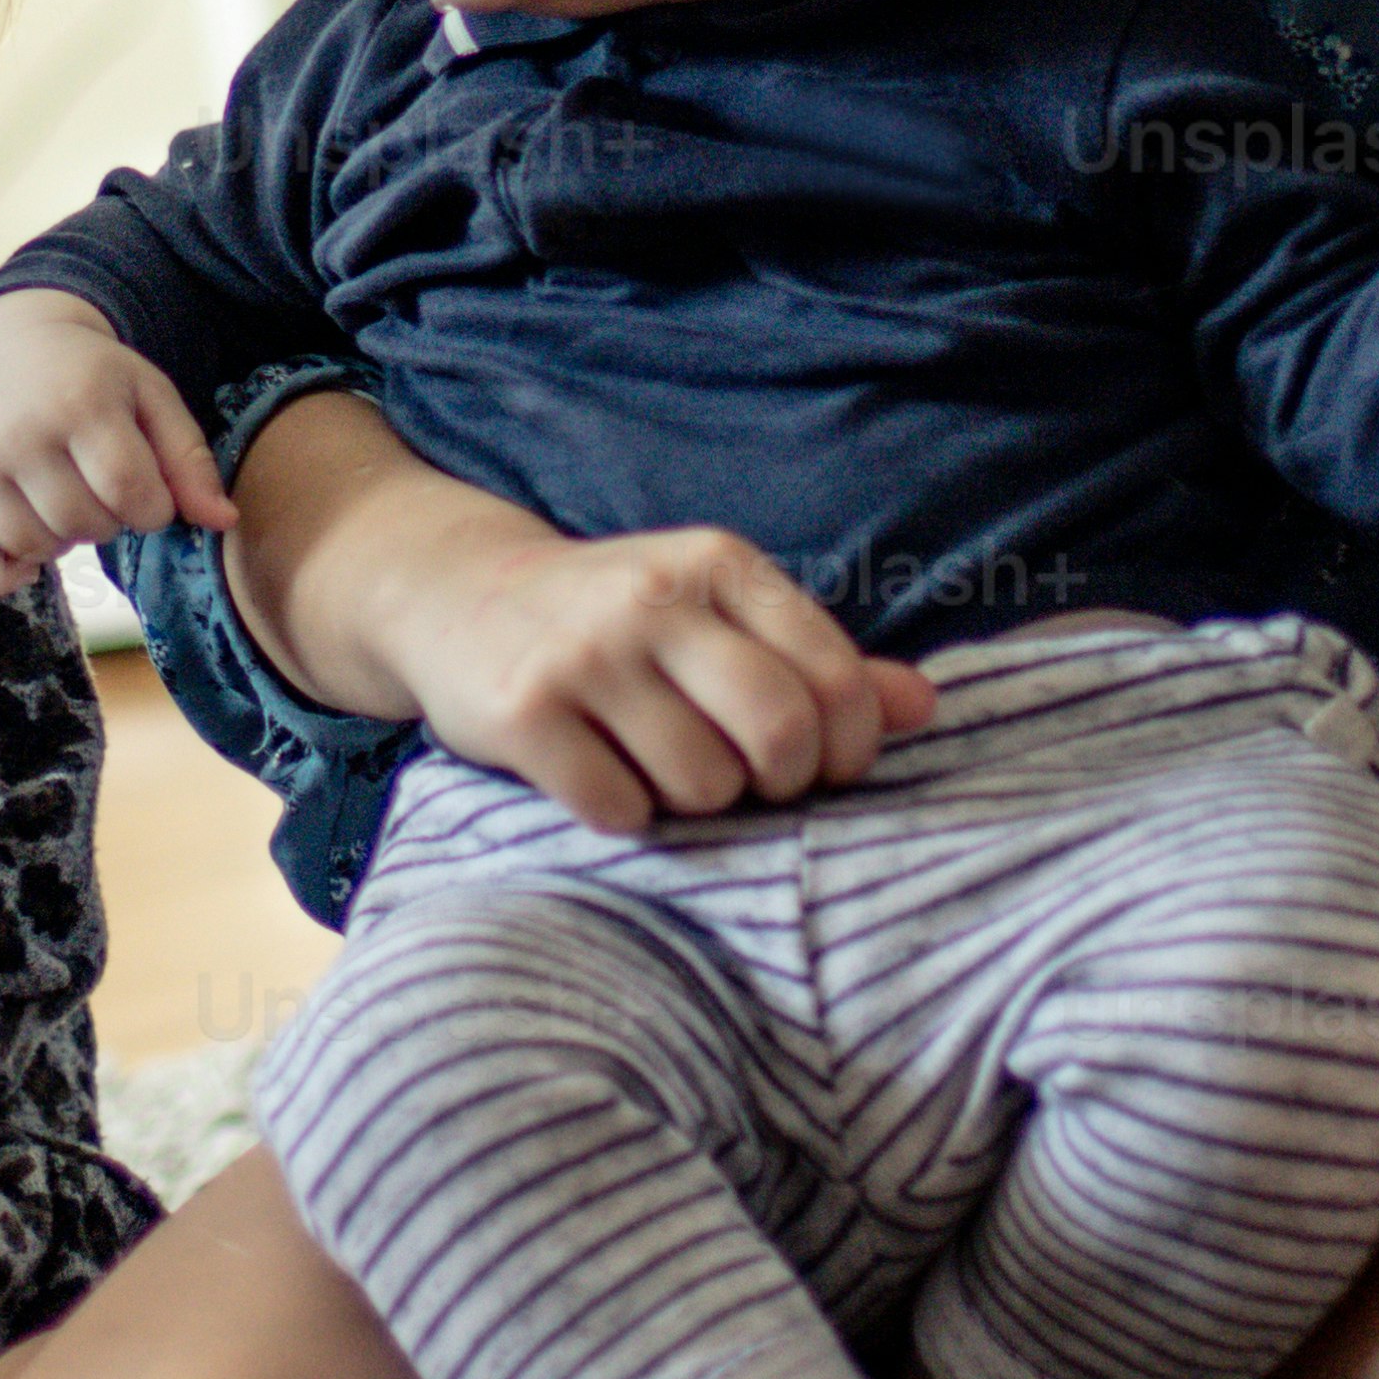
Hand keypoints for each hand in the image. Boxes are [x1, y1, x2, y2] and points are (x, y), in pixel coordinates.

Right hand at [0, 296, 225, 598]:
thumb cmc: (92, 379)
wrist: (6, 348)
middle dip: (106, 519)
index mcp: (79, 400)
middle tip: (95, 483)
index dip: (152, 509)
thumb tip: (222, 522)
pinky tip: (21, 555)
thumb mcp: (151, 397)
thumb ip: (190, 459)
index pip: (132, 493)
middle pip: (84, 524)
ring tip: (60, 496)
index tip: (145, 491)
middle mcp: (16, 429)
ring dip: (60, 539)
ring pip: (34, 547)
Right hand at [382, 523, 937, 833]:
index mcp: (720, 564)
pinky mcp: (522, 712)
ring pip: (702, 783)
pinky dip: (623, 813)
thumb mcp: (718, 613)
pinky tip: (600, 774)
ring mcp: (584, 654)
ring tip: (662, 766)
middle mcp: (654, 598)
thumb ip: (817, 661)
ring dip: (695, 802)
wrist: (454, 593)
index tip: (822, 765)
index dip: (848, 748)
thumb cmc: (616, 619)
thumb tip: (924, 707)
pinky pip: (618, 809)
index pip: (835, 680)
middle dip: (781, 782)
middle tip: (751, 782)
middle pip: (779, 731)